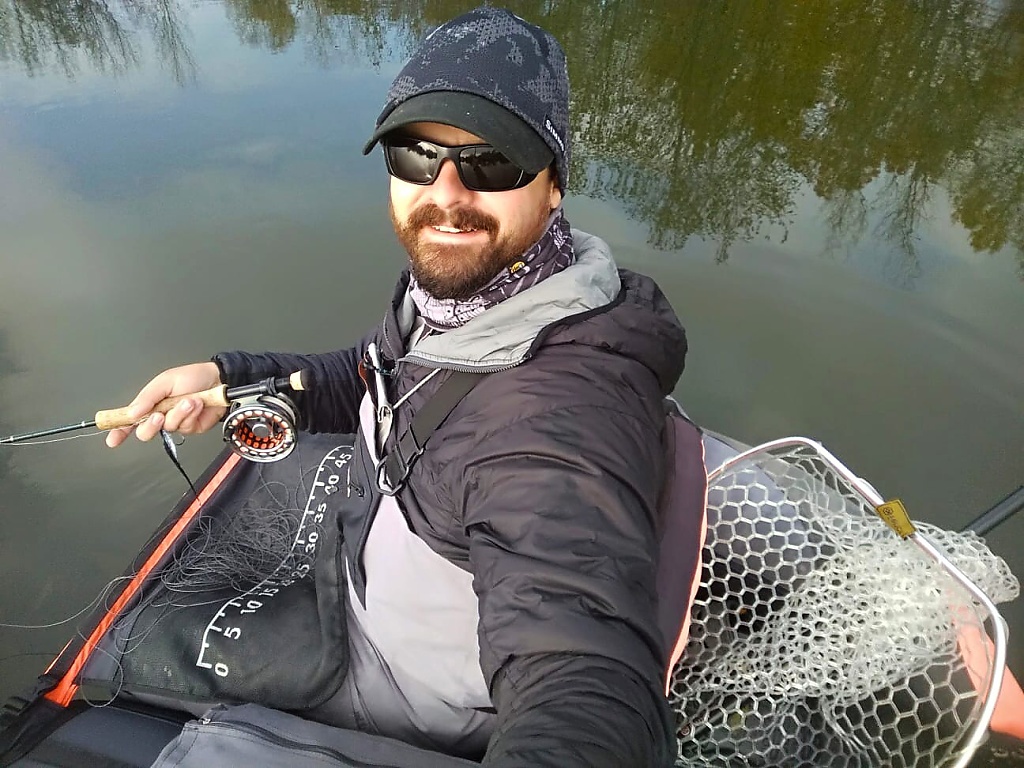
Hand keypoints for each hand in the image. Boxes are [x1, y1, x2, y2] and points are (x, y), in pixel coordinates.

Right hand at [105, 362, 224, 446]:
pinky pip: (185, 427)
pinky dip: (191, 415)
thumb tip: (132, 413)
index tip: (112, 440)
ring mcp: (176, 422)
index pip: (130, 419)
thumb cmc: (192, 377)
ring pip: (168, 428)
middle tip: (159, 415)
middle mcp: (161, 414)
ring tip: (190, 400)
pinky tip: (199, 404)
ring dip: (179, 412)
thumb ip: (147, 398)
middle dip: (151, 424)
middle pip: (145, 431)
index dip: (120, 430)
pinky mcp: (191, 427)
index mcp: (150, 402)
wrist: (219, 380)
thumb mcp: (165, 382)